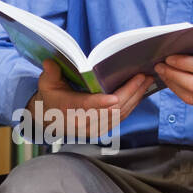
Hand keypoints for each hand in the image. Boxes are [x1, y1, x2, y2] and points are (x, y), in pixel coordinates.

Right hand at [28, 59, 154, 137]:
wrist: (49, 117)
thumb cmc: (51, 96)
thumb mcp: (47, 83)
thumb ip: (51, 73)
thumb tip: (49, 62)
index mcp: (68, 109)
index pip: (85, 107)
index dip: (100, 103)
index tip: (114, 98)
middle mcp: (82, 123)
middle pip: (109, 110)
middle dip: (128, 93)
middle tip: (142, 77)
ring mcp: (93, 129)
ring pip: (119, 115)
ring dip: (135, 98)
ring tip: (146, 81)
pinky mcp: (102, 130)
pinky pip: (120, 119)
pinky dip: (132, 105)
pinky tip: (140, 93)